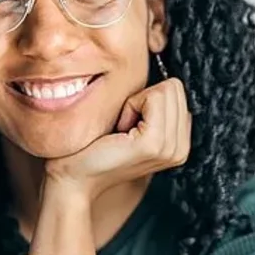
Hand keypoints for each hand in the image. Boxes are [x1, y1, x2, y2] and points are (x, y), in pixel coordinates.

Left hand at [44, 78, 191, 200]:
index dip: (147, 100)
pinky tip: (119, 130)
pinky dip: (131, 106)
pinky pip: (153, 97)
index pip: (177, 92)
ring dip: (136, 103)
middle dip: (143, 99)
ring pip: (166, 89)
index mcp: (179, 143)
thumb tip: (161, 76)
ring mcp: (170, 148)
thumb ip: (153, 106)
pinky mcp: (154, 144)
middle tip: (122, 126)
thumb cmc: (94, 148)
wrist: (73, 179)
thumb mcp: (131, 123)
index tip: (127, 124)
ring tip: (121, 130)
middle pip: (174, 87)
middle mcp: (180, 148)